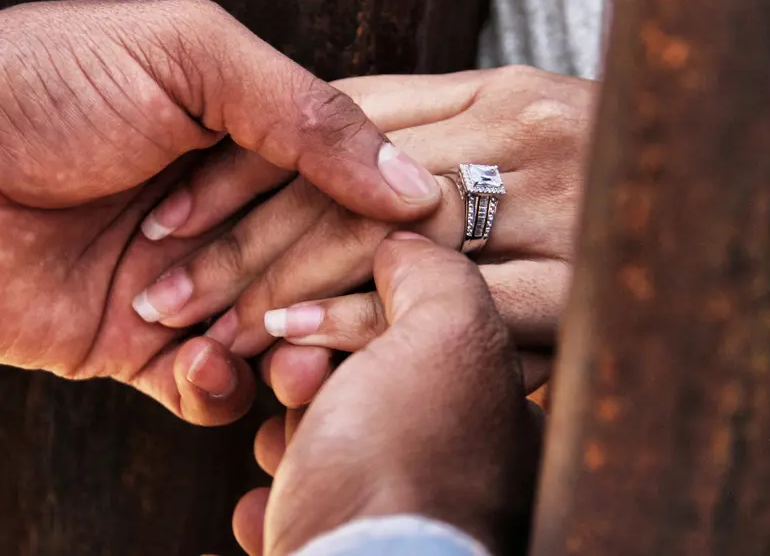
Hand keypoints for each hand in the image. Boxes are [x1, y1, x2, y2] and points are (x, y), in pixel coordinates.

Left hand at [0, 0, 441, 424]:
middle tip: (328, 316)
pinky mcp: (139, 348)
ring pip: (274, 341)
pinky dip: (217, 390)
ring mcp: (189, 285)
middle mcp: (232, 217)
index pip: (347, 194)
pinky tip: (196, 364)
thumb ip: (305, 113)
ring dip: (281, 355)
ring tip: (269, 351)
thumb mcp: (189, 59)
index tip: (402, 251)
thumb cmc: (46, 86)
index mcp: (255, 144)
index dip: (372, 225)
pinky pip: (207, 392)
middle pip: (319, 273)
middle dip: (327, 298)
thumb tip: (412, 184)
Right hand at [229, 234, 542, 555]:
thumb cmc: (404, 462)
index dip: (355, 320)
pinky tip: (270, 507)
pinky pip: (302, 505)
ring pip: (326, 444)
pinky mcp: (348, 547)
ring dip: (288, 440)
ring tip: (281, 457)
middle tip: (296, 385)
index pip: (415, 333)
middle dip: (312, 379)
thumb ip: (435, 274)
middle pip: (364, 387)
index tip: (313, 329)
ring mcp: (403, 513)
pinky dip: (277, 500)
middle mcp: (461, 468)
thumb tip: (403, 244)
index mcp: (498, 413)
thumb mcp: (444, 335)